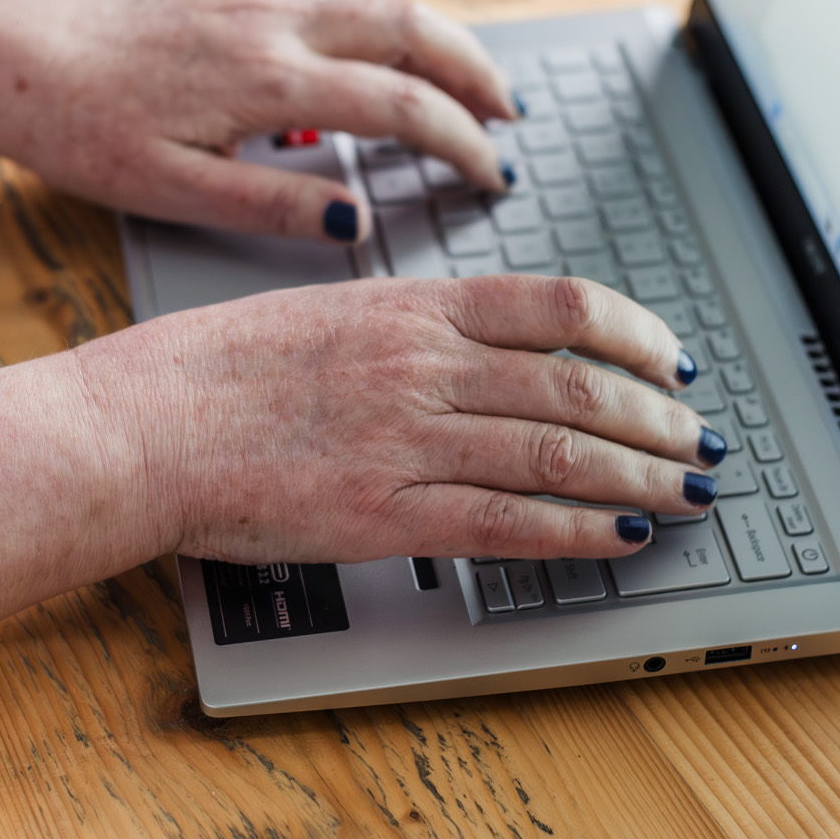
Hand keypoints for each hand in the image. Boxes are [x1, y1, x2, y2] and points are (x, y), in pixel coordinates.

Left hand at [0, 0, 514, 241]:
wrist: (8, 51)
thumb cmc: (77, 127)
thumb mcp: (172, 191)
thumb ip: (274, 205)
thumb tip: (358, 222)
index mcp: (268, 78)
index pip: (402, 104)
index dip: (462, 143)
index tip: (493, 179)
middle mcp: (275, 21)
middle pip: (416, 31)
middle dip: (479, 75)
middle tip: (514, 123)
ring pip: (383, 5)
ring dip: (442, 43)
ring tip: (475, 89)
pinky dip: (392, 27)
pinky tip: (390, 59)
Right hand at [0, 275, 723, 678]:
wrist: (141, 427)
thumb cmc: (209, 369)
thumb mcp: (320, 310)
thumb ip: (404, 322)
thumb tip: (471, 337)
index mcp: (408, 305)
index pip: (556, 302)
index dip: (633, 331)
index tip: (670, 355)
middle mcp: (424, 366)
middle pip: (577, 381)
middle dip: (656, 415)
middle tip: (698, 437)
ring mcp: (410, 440)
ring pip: (560, 450)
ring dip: (641, 473)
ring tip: (688, 489)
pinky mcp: (388, 514)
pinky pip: (509, 520)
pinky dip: (581, 528)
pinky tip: (625, 536)